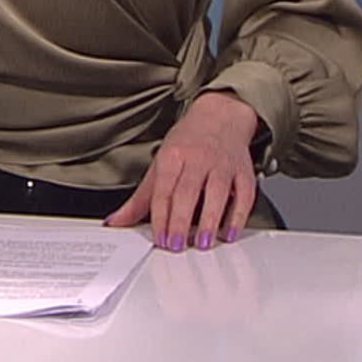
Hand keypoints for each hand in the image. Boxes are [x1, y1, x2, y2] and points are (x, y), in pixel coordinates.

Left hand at [103, 91, 258, 251]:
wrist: (219, 116)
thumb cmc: (187, 143)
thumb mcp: (159, 165)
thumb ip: (140, 198)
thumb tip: (117, 221)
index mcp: (173, 156)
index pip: (163, 190)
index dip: (161, 216)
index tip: (160, 238)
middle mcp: (198, 158)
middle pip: (188, 192)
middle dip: (181, 221)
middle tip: (177, 244)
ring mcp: (222, 164)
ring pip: (217, 192)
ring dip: (210, 220)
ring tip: (203, 242)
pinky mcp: (244, 171)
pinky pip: (244, 195)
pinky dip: (238, 216)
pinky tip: (229, 232)